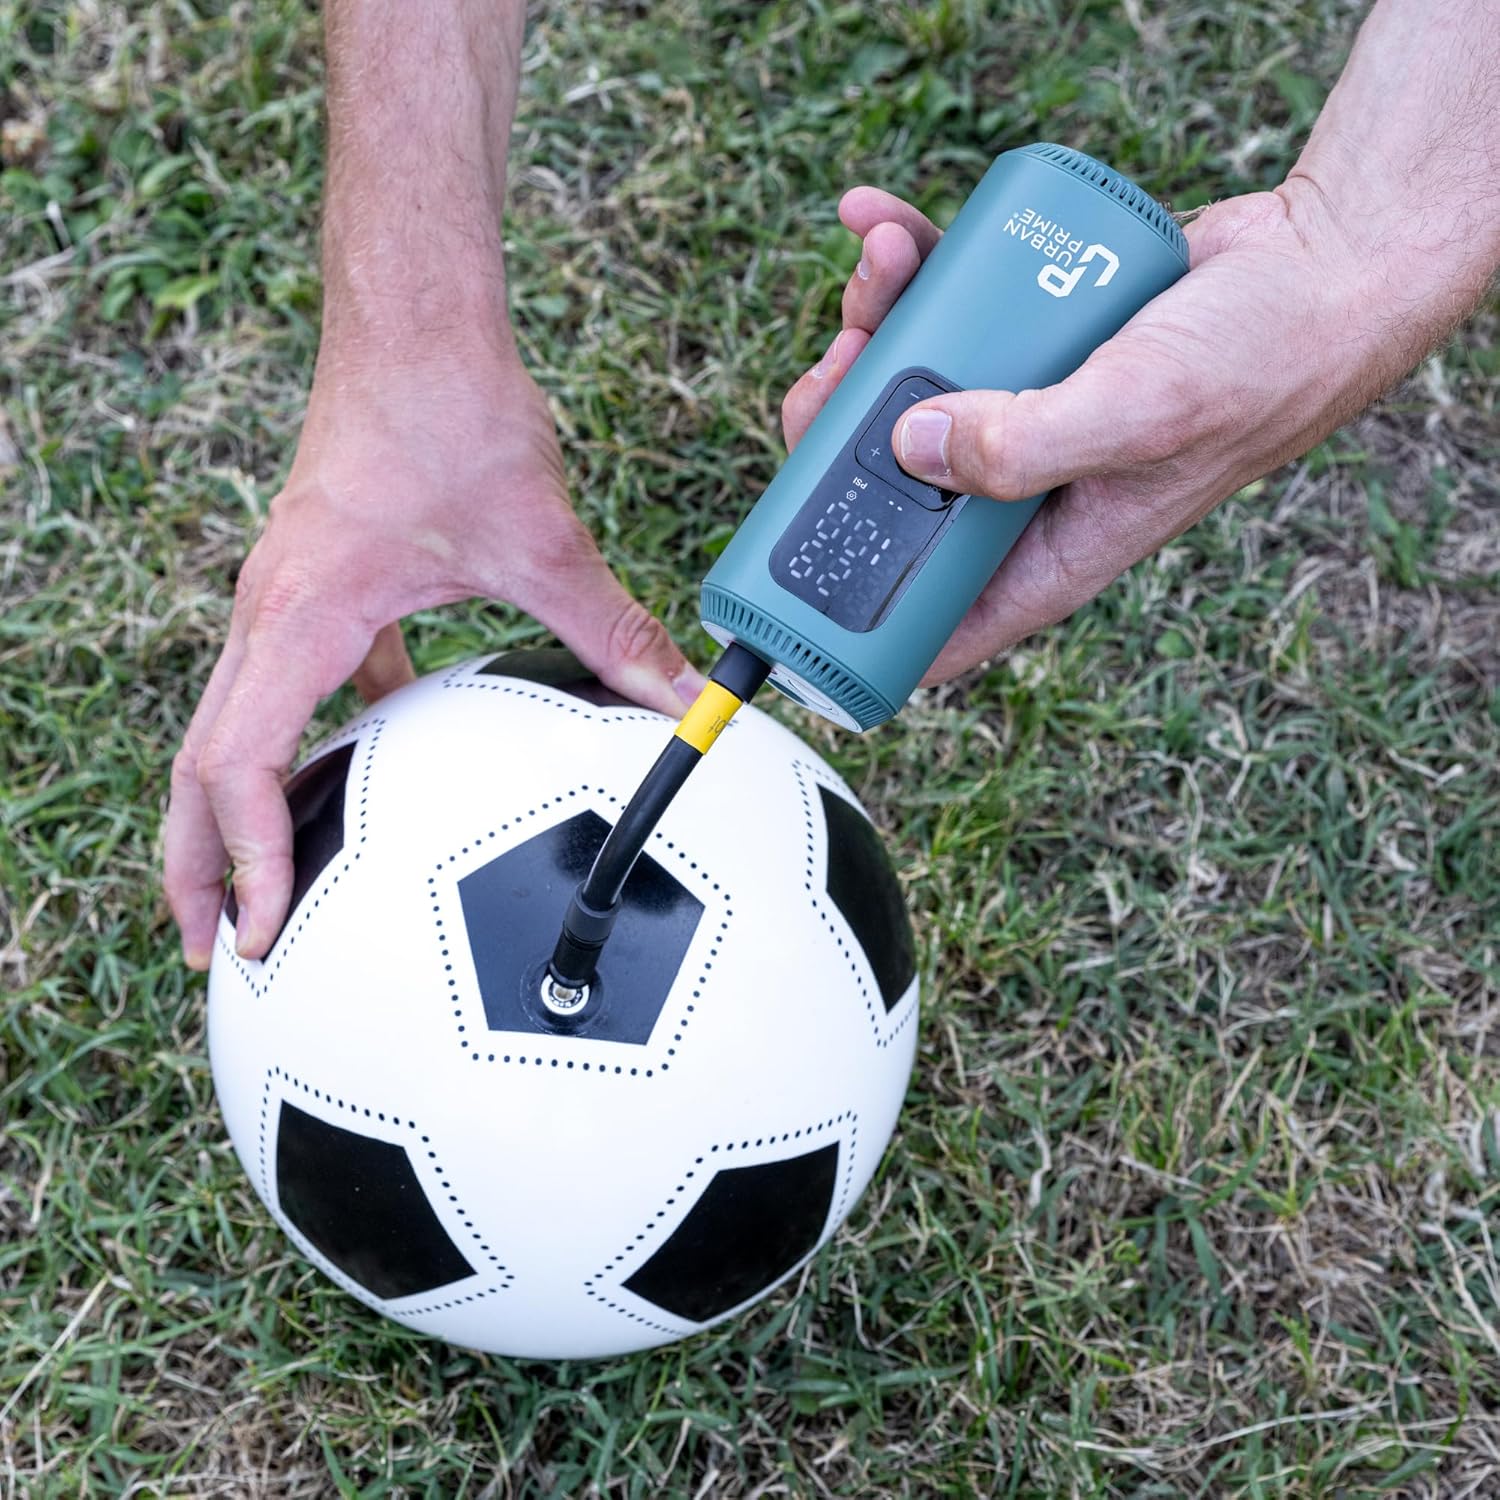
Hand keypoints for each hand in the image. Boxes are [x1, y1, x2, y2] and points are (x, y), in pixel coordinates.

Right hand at [165, 349, 701, 969]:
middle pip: (201, 765)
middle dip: (196, 866)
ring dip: (240, 812)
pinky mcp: (323, 587)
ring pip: (236, 727)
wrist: (415, 323)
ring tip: (267, 892)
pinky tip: (373, 778)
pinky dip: (313, 745)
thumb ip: (613, 633)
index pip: (237, 764)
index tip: (257, 933)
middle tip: (216, 956)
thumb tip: (691, 710)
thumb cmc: (451, 413)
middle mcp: (271, 616)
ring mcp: (287, 602)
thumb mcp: (541, 542)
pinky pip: (302, 685)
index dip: (244, 859)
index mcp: (298, 617)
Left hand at [781, 179, 1457, 683]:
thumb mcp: (1139, 414)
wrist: (1319, 265)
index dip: (848, 600)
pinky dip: (906, 270)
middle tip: (836, 367)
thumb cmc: (1256, 363)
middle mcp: (1017, 497)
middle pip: (889, 491)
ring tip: (877, 262)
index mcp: (1041, 555)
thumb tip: (906, 446)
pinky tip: (882, 221)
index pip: (926, 616)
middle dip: (840, 430)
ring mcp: (1016, 419)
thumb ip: (1023, 444)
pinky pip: (941, 317)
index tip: (796, 551)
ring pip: (902, 393)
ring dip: (869, 327)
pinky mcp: (1020, 349)